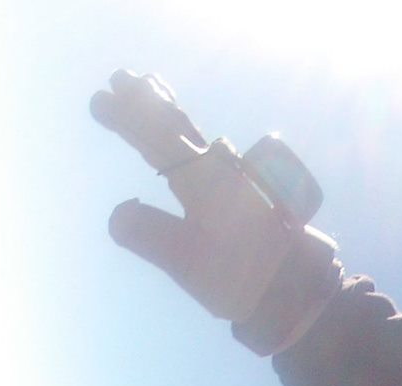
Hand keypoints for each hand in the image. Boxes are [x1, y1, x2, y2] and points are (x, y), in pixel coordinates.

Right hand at [91, 70, 312, 325]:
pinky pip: (216, 153)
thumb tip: (117, 211)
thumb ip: (149, 235)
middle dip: (147, 102)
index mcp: (203, 181)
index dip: (127, 118)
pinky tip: (201, 141)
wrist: (302, 291)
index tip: (99, 99)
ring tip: (152, 88)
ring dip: (170, 113)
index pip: (157, 138)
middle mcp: (222, 171)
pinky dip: (196, 138)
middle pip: (178, 126)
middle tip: (120, 77)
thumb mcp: (189, 264)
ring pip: (198, 135)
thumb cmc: (244, 278)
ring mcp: (239, 180)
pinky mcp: (251, 196)